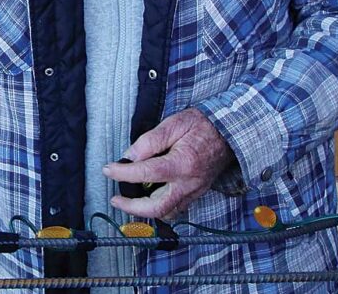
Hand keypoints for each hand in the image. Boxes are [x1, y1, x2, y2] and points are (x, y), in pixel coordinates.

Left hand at [103, 108, 231, 219]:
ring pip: (167, 213)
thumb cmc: (201, 125)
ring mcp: (194, 192)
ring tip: (129, 199)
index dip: (123, 173)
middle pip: (157, 207)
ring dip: (145, 210)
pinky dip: (159, 207)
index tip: (108, 170)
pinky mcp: (196, 194)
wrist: (228, 132)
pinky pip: (175, 208)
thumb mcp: (174, 124)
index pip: (147, 173)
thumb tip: (130, 156)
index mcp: (183, 163)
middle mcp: (189, 183)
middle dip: (132, 208)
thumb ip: (150, 141)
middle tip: (115, 199)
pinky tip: (148, 196)